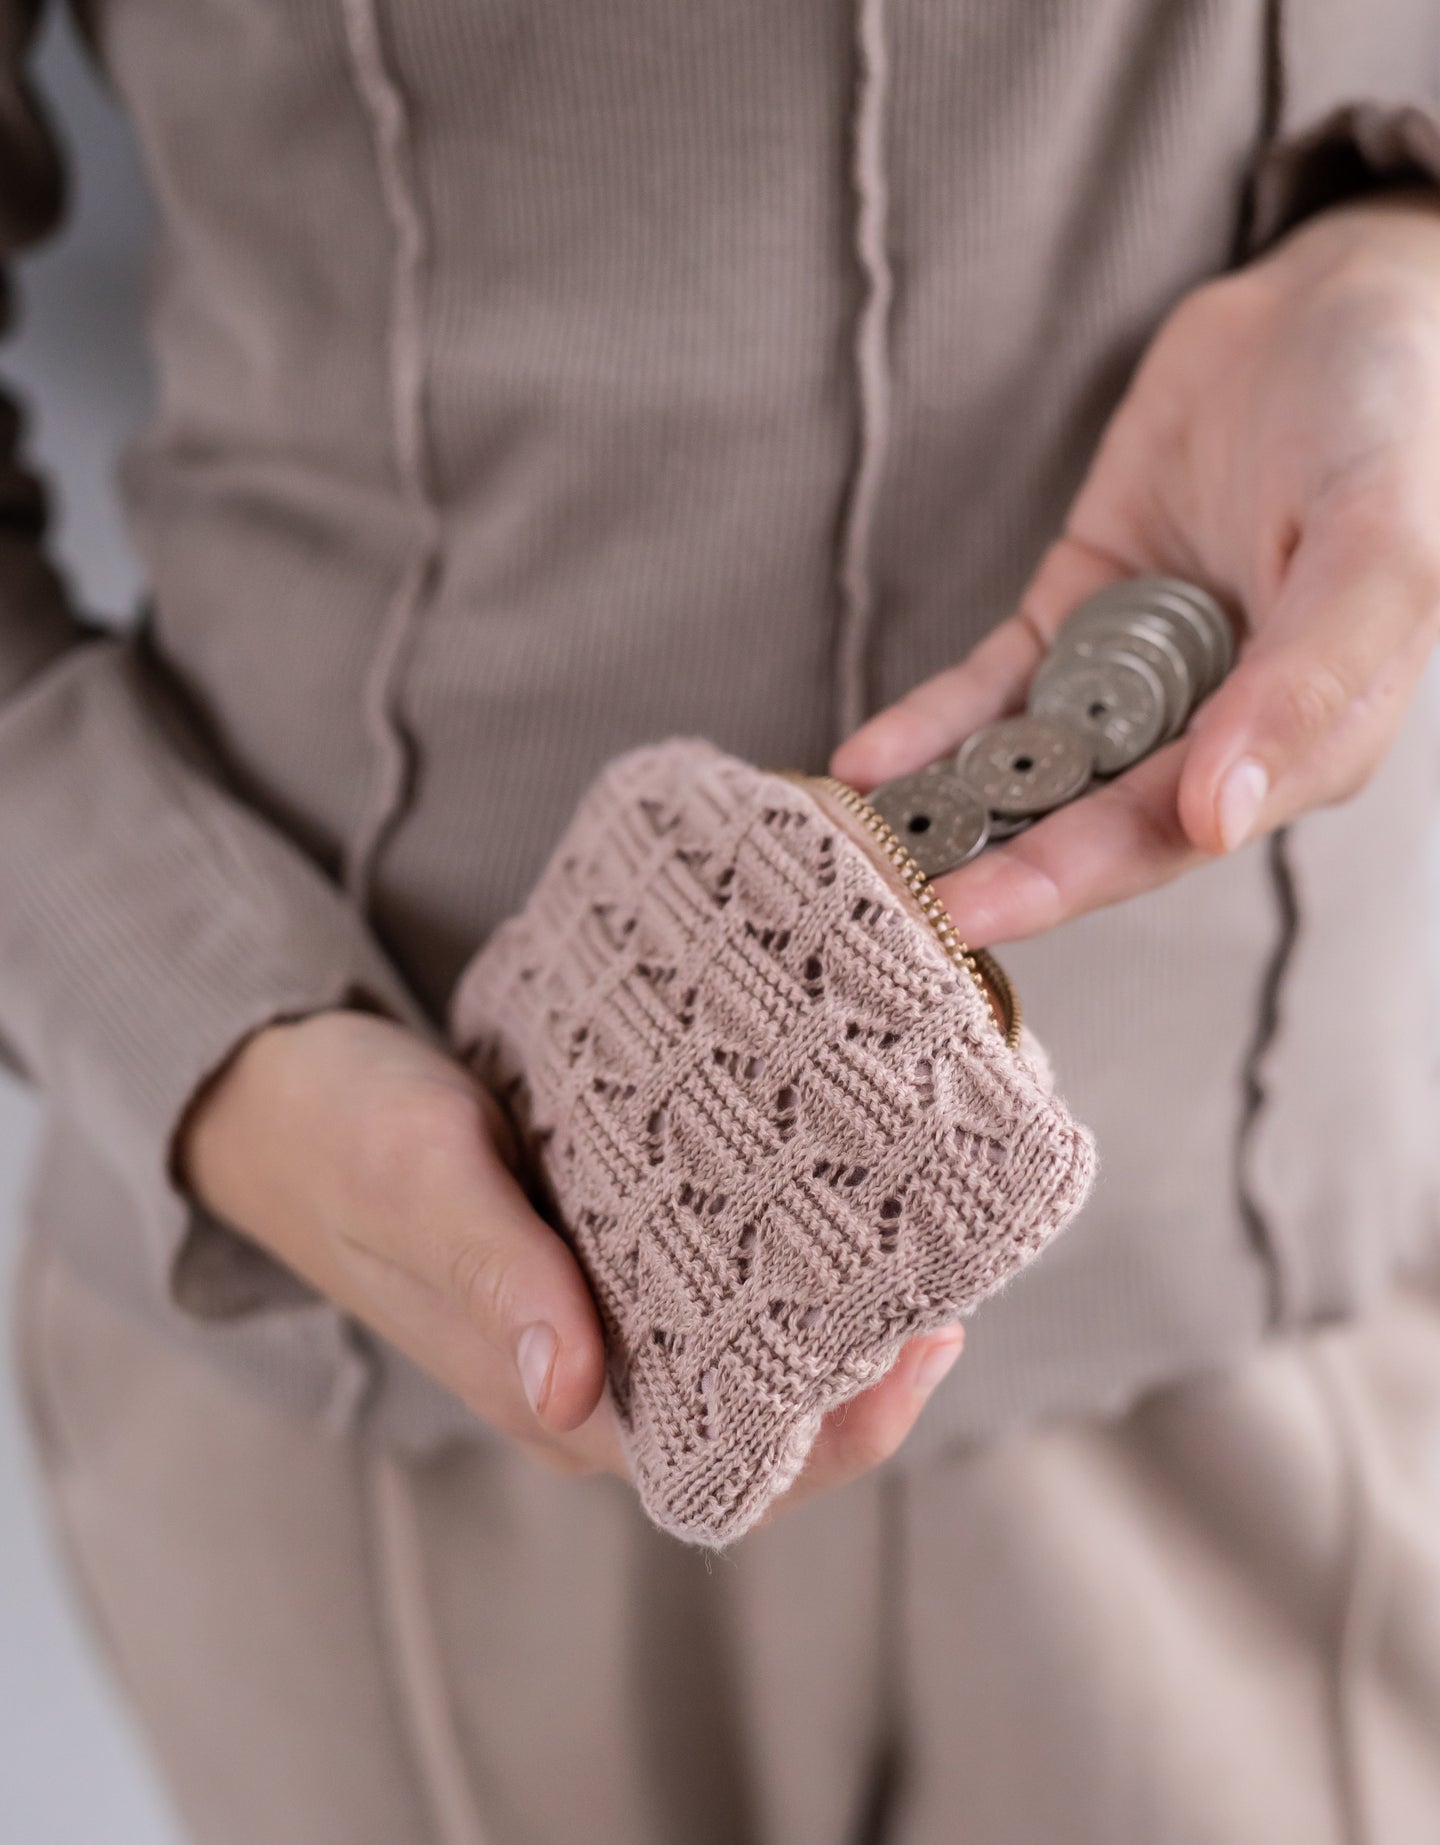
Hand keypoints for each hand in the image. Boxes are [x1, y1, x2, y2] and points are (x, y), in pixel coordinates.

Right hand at [179, 1010, 963, 1510]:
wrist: (281, 1091)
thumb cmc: (343, 1137)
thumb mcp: (419, 1182)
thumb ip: (497, 1278)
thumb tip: (576, 1389)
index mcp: (554, 1394)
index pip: (731, 1466)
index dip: (845, 1430)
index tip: (925, 1339)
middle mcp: (591, 1373)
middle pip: (762, 1419)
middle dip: (867, 1371)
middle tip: (946, 1269)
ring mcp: (597, 1318)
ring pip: (744, 1347)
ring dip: (832, 1309)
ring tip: (912, 1228)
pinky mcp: (598, 1255)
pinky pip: (708, 1279)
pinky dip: (776, 1251)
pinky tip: (827, 1190)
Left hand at [833, 193, 1439, 942]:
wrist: (1338, 305)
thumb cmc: (1391, 423)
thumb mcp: (1378, 548)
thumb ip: (1310, 686)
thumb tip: (1218, 820)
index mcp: (1302, 743)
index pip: (1167, 835)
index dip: (1066, 882)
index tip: (967, 919)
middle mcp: (1214, 729)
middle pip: (1084, 818)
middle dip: (986, 865)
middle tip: (881, 907)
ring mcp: (1137, 677)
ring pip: (1031, 765)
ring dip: (946, 809)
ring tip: (849, 846)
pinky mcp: (1078, 619)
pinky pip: (996, 688)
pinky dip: (933, 726)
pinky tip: (867, 760)